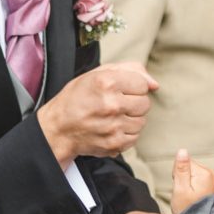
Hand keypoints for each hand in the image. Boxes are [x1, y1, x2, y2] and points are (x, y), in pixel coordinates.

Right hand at [37, 61, 157, 162]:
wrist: (58, 128)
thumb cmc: (77, 98)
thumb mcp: (97, 74)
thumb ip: (130, 70)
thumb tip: (155, 84)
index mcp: (107, 82)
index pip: (142, 84)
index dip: (132, 87)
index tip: (119, 91)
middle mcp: (111, 104)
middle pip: (145, 103)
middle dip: (133, 103)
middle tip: (115, 105)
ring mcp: (114, 126)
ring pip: (142, 121)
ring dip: (130, 119)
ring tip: (112, 117)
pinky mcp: (114, 143)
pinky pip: (135, 137)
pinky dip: (126, 134)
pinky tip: (111, 129)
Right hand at [169, 148, 213, 213]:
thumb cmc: (188, 209)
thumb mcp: (180, 188)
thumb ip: (181, 169)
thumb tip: (182, 150)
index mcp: (204, 173)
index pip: (184, 162)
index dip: (177, 175)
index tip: (181, 188)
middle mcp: (211, 174)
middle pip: (189, 167)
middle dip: (183, 179)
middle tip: (185, 194)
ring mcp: (212, 179)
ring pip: (191, 174)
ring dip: (187, 184)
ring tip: (189, 197)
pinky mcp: (210, 185)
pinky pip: (196, 180)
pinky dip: (192, 187)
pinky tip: (193, 197)